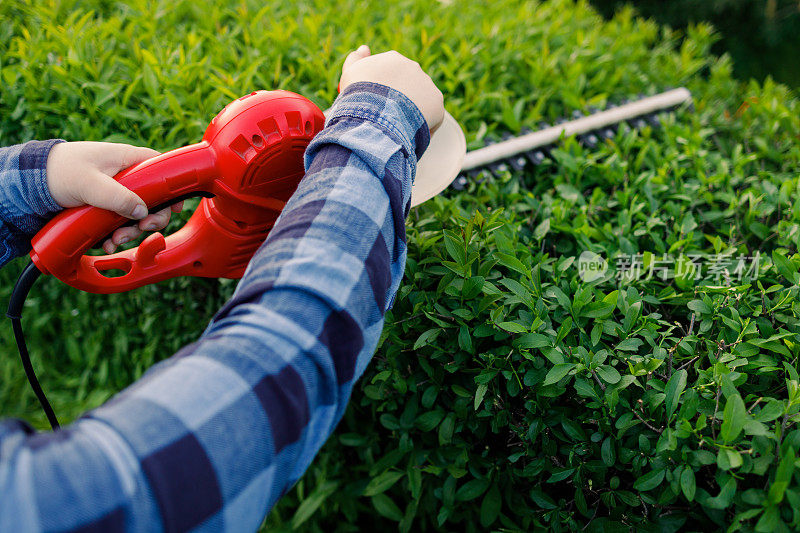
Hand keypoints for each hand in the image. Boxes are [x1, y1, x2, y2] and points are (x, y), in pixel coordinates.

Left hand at [46, 141, 183, 253]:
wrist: (33, 182)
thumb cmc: (60, 171)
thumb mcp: (91, 184)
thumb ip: (119, 196)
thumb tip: (143, 211)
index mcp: (129, 160)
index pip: (162, 170)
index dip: (172, 189)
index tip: (176, 207)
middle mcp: (128, 176)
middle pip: (154, 199)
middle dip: (149, 219)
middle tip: (141, 229)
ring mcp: (119, 192)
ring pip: (138, 215)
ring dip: (131, 232)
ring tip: (115, 240)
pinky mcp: (109, 206)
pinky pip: (122, 222)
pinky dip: (118, 235)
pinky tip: (108, 242)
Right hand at [338, 46, 444, 132]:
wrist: (375, 115)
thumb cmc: (359, 95)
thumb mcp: (350, 74)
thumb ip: (356, 59)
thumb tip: (365, 48)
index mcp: (393, 58)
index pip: (391, 73)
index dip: (383, 90)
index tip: (376, 104)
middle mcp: (413, 67)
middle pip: (407, 86)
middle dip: (400, 99)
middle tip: (387, 118)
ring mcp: (427, 84)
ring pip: (421, 100)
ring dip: (412, 113)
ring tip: (398, 129)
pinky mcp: (437, 104)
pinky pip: (432, 118)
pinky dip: (422, 127)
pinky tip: (409, 136)